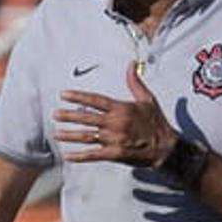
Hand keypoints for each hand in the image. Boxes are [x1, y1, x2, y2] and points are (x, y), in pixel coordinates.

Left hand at [54, 64, 176, 167]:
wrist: (166, 147)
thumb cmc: (157, 123)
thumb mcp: (148, 99)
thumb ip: (135, 82)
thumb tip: (131, 64)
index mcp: (121, 108)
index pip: (95, 100)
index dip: (78, 96)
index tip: (64, 95)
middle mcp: (115, 123)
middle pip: (87, 117)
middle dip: (69, 116)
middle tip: (55, 114)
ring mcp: (114, 139)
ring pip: (87, 136)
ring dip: (70, 135)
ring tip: (57, 133)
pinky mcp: (115, 154)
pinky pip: (94, 154)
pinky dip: (80, 156)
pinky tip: (68, 156)